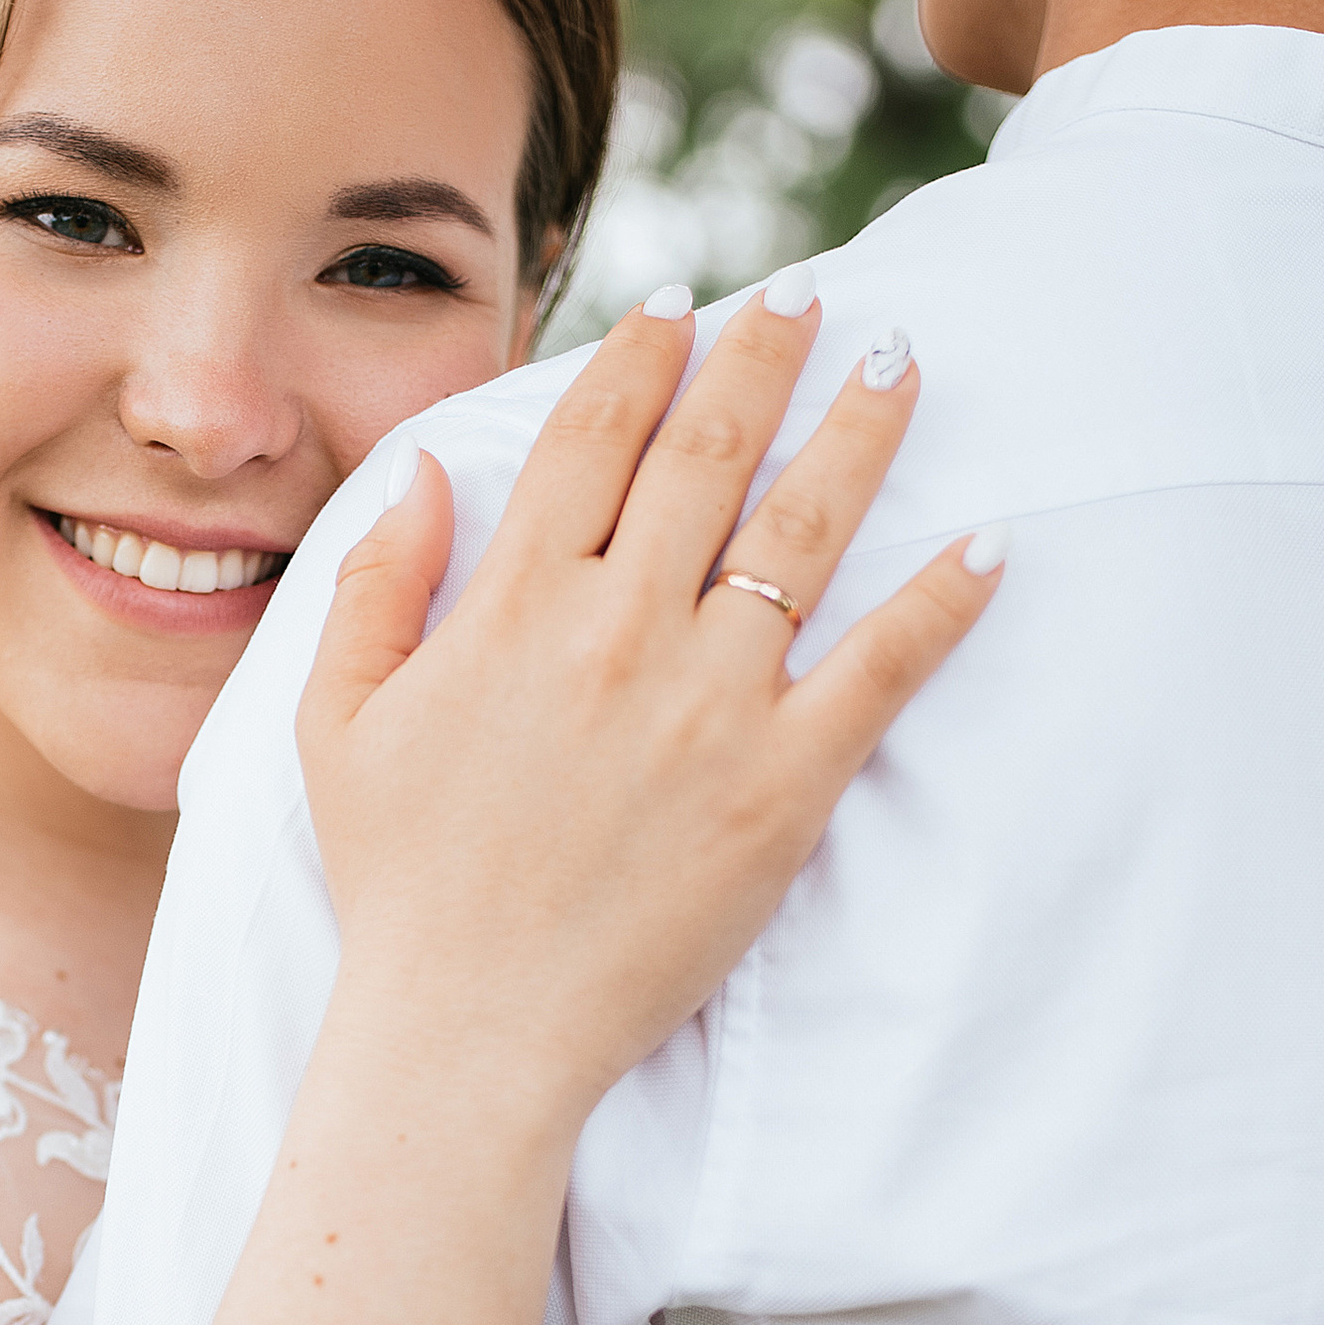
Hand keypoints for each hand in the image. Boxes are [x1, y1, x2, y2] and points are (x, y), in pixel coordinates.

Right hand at [297, 287, 1000, 1131]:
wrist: (473, 1029)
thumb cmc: (401, 883)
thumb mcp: (337, 723)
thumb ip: (376, 584)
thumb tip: (427, 469)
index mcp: (515, 608)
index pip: (594, 441)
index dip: (643, 358)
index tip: (685, 303)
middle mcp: (620, 632)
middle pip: (710, 455)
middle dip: (766, 357)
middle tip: (809, 295)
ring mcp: (710, 704)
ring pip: (805, 531)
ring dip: (862, 433)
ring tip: (903, 365)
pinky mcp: (784, 784)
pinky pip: (883, 668)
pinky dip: (941, 599)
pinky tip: (987, 541)